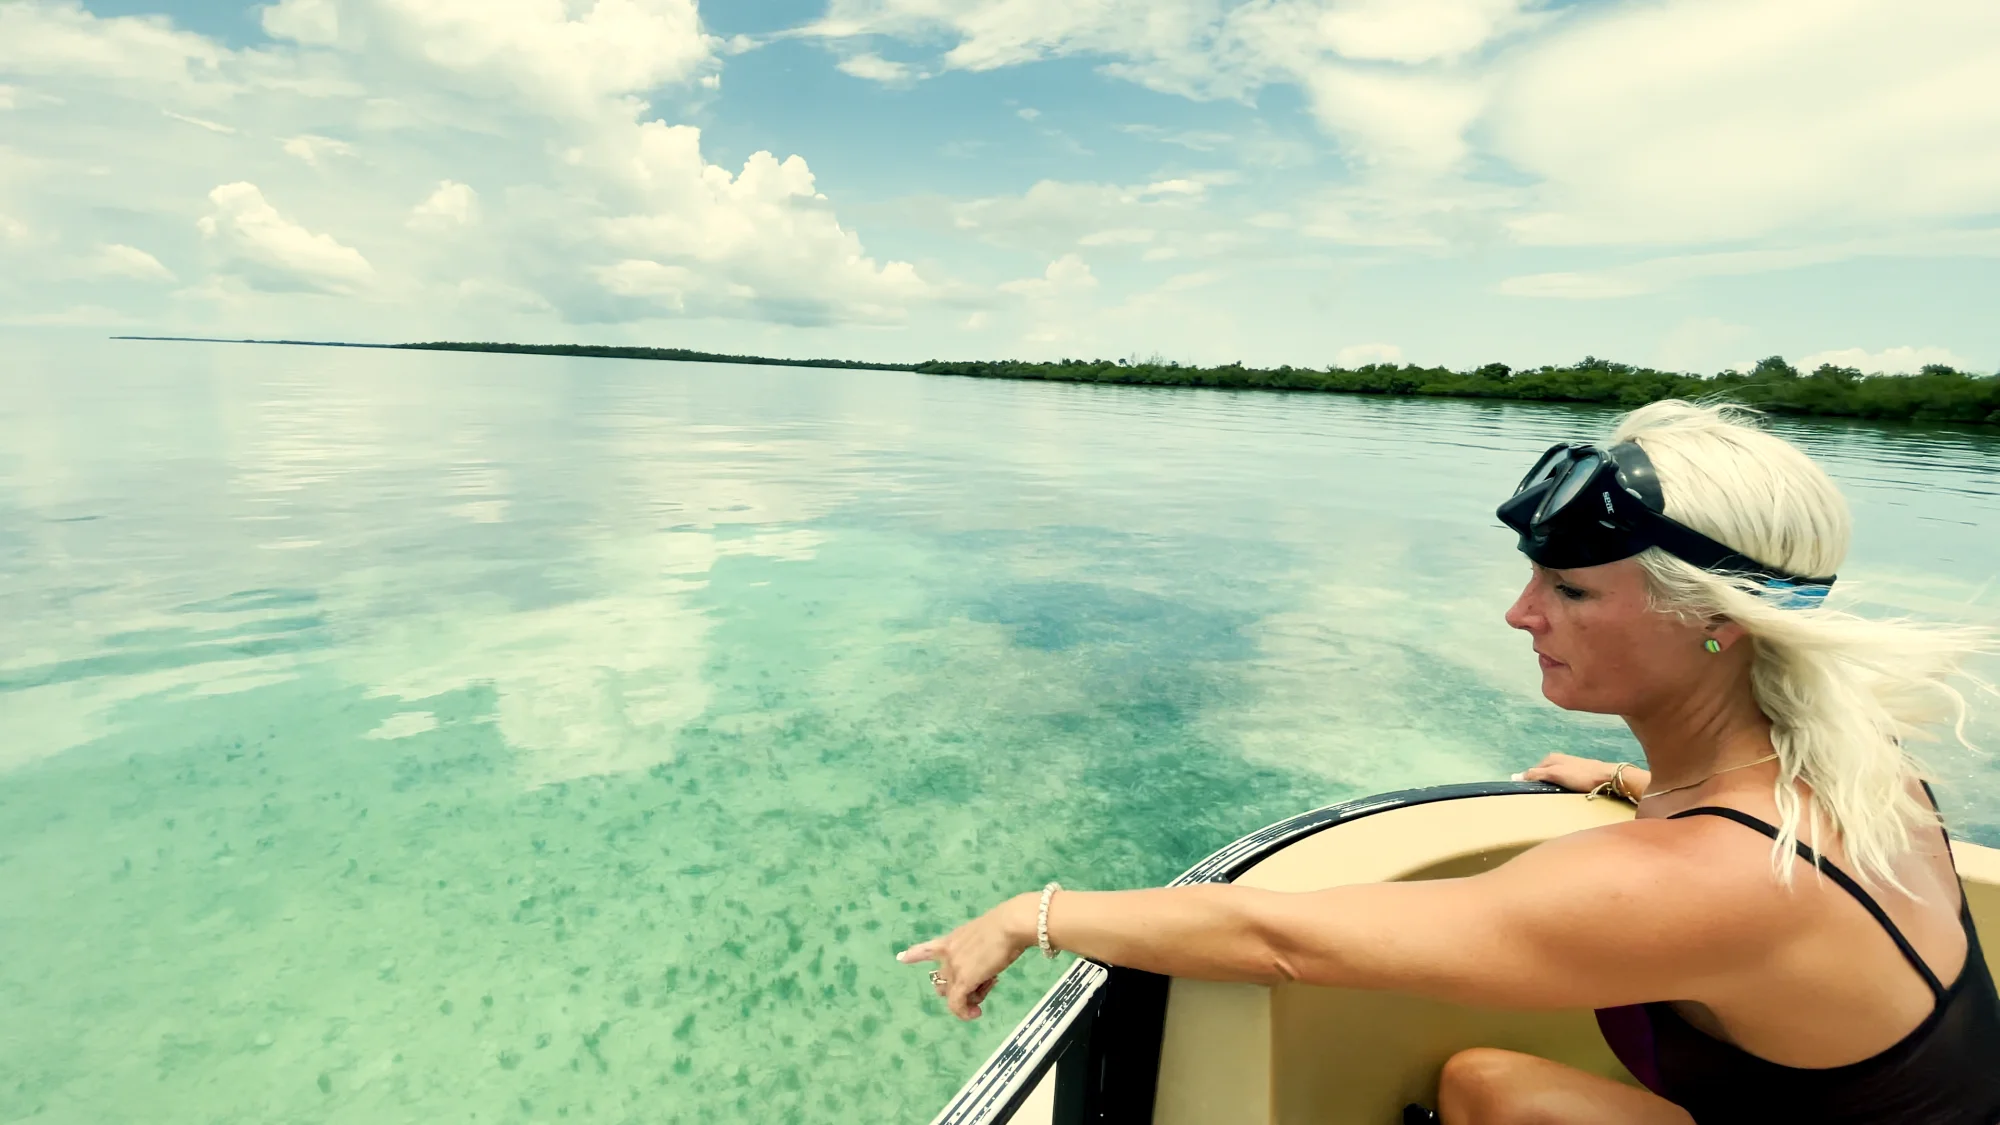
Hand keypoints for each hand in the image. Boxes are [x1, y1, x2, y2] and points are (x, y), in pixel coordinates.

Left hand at [897, 893, 1036, 1020]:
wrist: (1009, 926)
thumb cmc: (1005, 927)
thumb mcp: (984, 938)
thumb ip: (976, 953)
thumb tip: (985, 973)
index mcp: (952, 940)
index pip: (926, 948)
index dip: (913, 954)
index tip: (901, 958)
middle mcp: (947, 954)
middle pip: (945, 982)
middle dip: (961, 988)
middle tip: (985, 983)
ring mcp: (953, 967)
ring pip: (954, 994)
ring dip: (970, 997)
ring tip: (989, 988)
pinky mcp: (962, 980)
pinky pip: (957, 1003)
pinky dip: (964, 1012)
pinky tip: (976, 1014)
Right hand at [1514, 752, 1620, 793]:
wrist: (1607, 777)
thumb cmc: (1580, 776)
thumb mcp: (1555, 774)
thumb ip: (1536, 774)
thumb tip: (1515, 776)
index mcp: (1550, 758)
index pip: (1532, 772)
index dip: (1530, 783)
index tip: (1532, 795)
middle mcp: (1558, 759)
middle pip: (1543, 774)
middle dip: (1541, 785)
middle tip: (1544, 798)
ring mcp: (1568, 765)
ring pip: (1553, 778)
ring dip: (1552, 787)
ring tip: (1555, 797)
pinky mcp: (1578, 773)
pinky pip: (1563, 781)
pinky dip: (1561, 787)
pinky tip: (1566, 793)